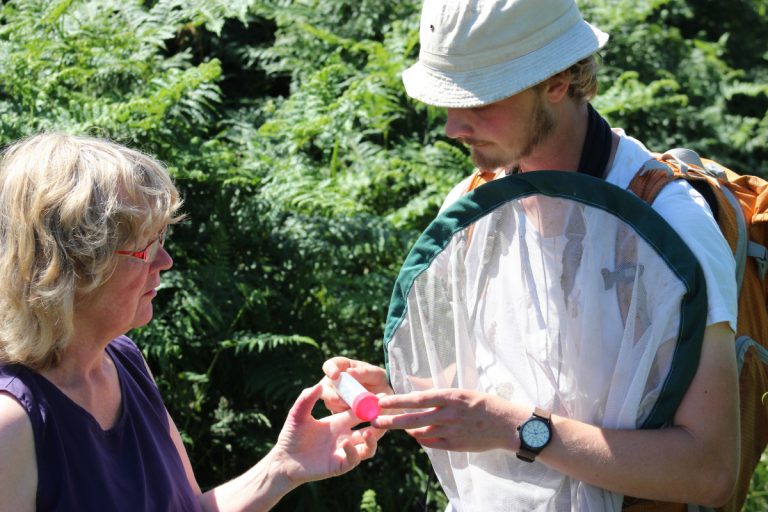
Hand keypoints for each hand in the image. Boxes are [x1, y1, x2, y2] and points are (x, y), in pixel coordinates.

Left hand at [270, 382, 379, 485]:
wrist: (283, 459)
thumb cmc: (291, 436)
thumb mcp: (298, 414)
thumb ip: (307, 399)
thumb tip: (319, 385)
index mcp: (339, 422)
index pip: (360, 412)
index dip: (370, 405)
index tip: (381, 396)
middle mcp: (345, 435)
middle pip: (369, 429)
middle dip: (378, 421)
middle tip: (384, 413)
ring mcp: (343, 451)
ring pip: (367, 447)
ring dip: (372, 439)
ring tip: (370, 430)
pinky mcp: (338, 465)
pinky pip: (353, 459)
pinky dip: (353, 452)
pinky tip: (346, 443)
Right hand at [320, 357, 391, 413]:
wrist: (386, 401)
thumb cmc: (380, 382)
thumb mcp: (377, 375)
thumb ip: (365, 372)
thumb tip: (349, 371)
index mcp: (343, 368)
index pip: (330, 365)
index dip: (330, 369)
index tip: (335, 375)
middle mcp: (335, 382)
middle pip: (324, 387)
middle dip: (329, 394)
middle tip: (338, 400)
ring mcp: (335, 397)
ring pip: (329, 402)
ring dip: (338, 407)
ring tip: (354, 410)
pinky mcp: (339, 412)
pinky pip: (336, 416)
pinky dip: (344, 417)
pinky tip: (355, 417)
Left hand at [372, 388, 524, 451]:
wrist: (507, 425)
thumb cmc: (484, 405)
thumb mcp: (463, 392)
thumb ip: (442, 396)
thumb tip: (419, 394)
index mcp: (451, 397)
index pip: (418, 399)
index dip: (398, 401)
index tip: (382, 401)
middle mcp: (449, 414)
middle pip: (413, 419)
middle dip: (391, 420)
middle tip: (375, 420)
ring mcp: (452, 432)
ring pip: (420, 433)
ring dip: (406, 430)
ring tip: (396, 425)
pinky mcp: (455, 446)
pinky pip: (431, 444)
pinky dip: (421, 439)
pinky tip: (416, 435)